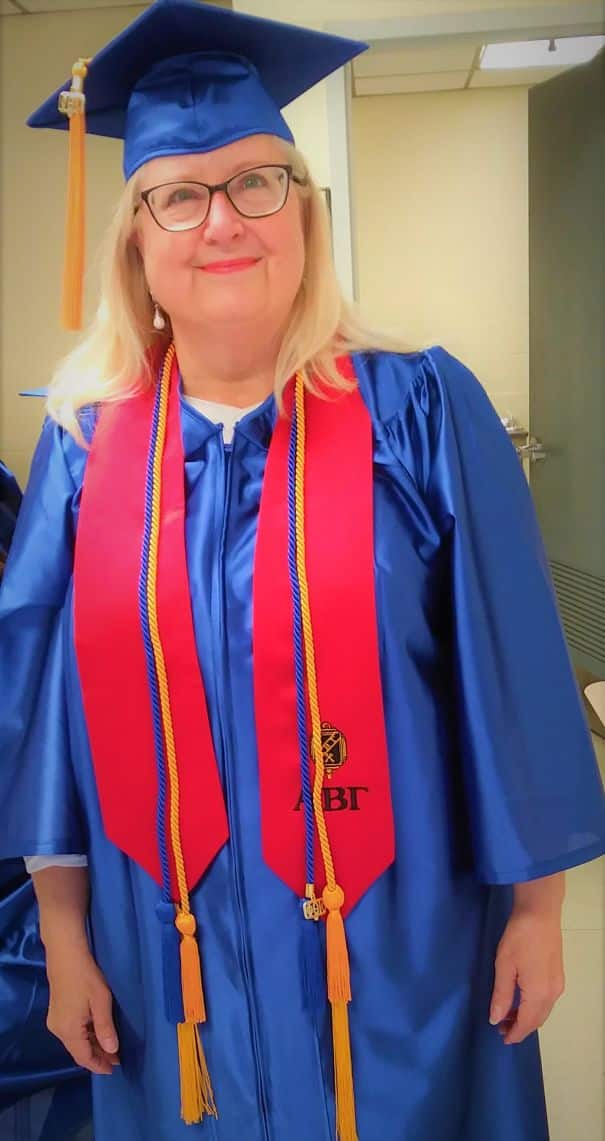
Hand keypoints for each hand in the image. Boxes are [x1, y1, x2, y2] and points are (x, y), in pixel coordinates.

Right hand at [46, 945, 119, 1074]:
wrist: (66, 955)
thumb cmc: (86, 977)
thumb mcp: (101, 1002)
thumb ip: (105, 1028)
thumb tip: (112, 1050)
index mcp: (68, 1031)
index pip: (83, 1057)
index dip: (98, 1065)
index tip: (114, 1069)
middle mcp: (58, 1030)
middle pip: (78, 1051)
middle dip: (97, 1056)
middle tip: (116, 1059)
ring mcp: (56, 1021)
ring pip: (75, 1042)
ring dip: (91, 1046)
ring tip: (110, 1048)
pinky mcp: (57, 1013)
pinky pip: (72, 1032)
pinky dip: (85, 1036)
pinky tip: (97, 1033)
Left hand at [489, 908, 564, 1044]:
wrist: (540, 912)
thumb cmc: (519, 938)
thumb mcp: (504, 966)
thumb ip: (501, 995)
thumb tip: (496, 1019)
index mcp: (538, 994)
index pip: (527, 1023)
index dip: (515, 1033)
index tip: (502, 1039)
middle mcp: (552, 993)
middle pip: (537, 1019)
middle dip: (521, 1027)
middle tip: (501, 1027)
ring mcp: (558, 983)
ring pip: (543, 1010)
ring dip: (527, 1016)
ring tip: (508, 1014)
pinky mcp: (558, 974)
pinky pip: (546, 1000)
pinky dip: (534, 1006)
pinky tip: (521, 1000)